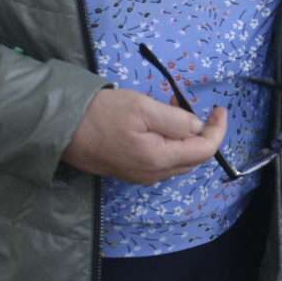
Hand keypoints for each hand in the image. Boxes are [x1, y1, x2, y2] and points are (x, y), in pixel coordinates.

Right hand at [63, 89, 227, 184]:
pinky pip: (162, 160)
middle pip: (194, 158)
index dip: (218, 129)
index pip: (205, 150)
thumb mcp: (143, 108)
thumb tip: (198, 127)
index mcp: (160, 160)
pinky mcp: (130, 171)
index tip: (220, 109)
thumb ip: (176, 120)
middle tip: (191, 104)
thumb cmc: (102, 114)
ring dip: (185, 136)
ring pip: (178, 160)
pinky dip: (170, 142)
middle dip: (202, 132)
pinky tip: (159, 123)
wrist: (61, 129)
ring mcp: (141, 176)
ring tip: (174, 107)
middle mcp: (154, 174)